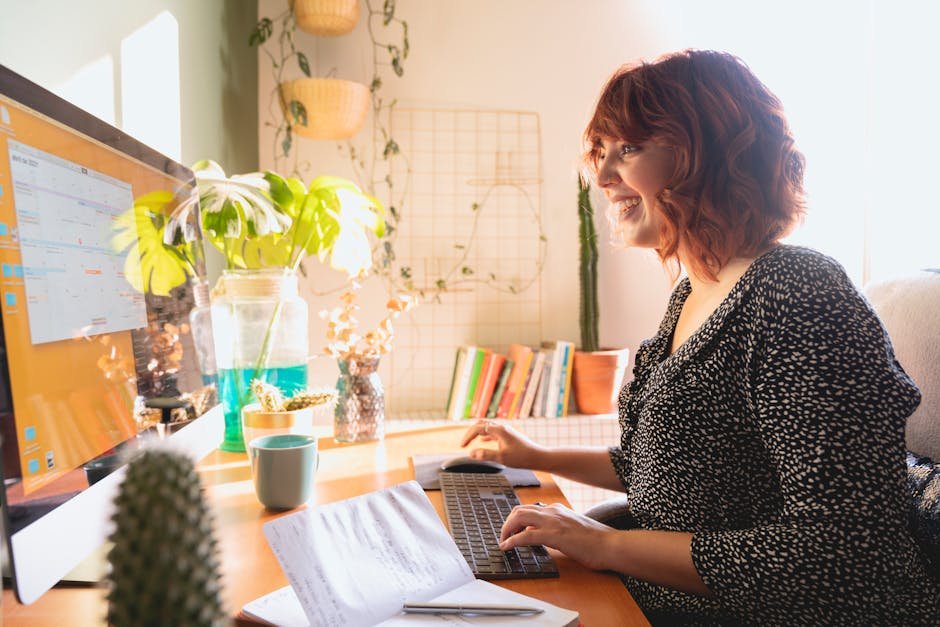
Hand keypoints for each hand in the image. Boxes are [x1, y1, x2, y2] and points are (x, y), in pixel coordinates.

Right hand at [459, 419, 546, 469]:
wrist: (538, 457)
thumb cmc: (521, 457)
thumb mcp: (501, 458)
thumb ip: (485, 455)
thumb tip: (471, 453)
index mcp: (499, 430)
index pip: (478, 428)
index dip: (468, 436)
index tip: (462, 446)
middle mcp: (502, 428)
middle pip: (482, 424)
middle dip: (471, 432)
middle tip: (465, 442)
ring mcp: (506, 431)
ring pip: (488, 426)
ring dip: (478, 432)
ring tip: (471, 440)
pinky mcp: (509, 435)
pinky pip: (493, 431)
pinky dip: (485, 435)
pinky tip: (484, 440)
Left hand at [498, 502, 614, 570]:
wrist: (610, 545)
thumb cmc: (596, 541)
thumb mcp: (572, 529)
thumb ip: (556, 529)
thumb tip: (540, 535)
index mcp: (558, 510)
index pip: (529, 508)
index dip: (516, 519)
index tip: (510, 530)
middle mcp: (553, 511)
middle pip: (519, 510)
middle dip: (507, 523)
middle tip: (503, 537)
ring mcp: (553, 521)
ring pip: (519, 518)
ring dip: (506, 529)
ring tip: (503, 541)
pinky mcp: (554, 535)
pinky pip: (526, 535)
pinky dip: (512, 540)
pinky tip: (506, 547)